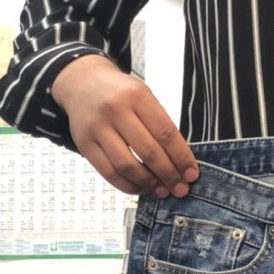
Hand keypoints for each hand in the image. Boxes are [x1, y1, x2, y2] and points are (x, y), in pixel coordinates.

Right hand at [51, 54, 199, 198]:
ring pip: (128, 166)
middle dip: (168, 175)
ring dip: (149, 184)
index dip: (182, 158)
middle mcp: (115, 110)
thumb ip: (159, 125)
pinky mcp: (85, 144)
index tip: (192, 174)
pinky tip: (141, 188)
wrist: (82, 82)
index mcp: (137, 96)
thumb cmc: (119, 93)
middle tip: (180, 189)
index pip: (166, 133)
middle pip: (148, 152)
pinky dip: (128, 186)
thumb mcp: (143, 97)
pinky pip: (109, 173)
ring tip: (162, 191)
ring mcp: (98, 128)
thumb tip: (180, 162)